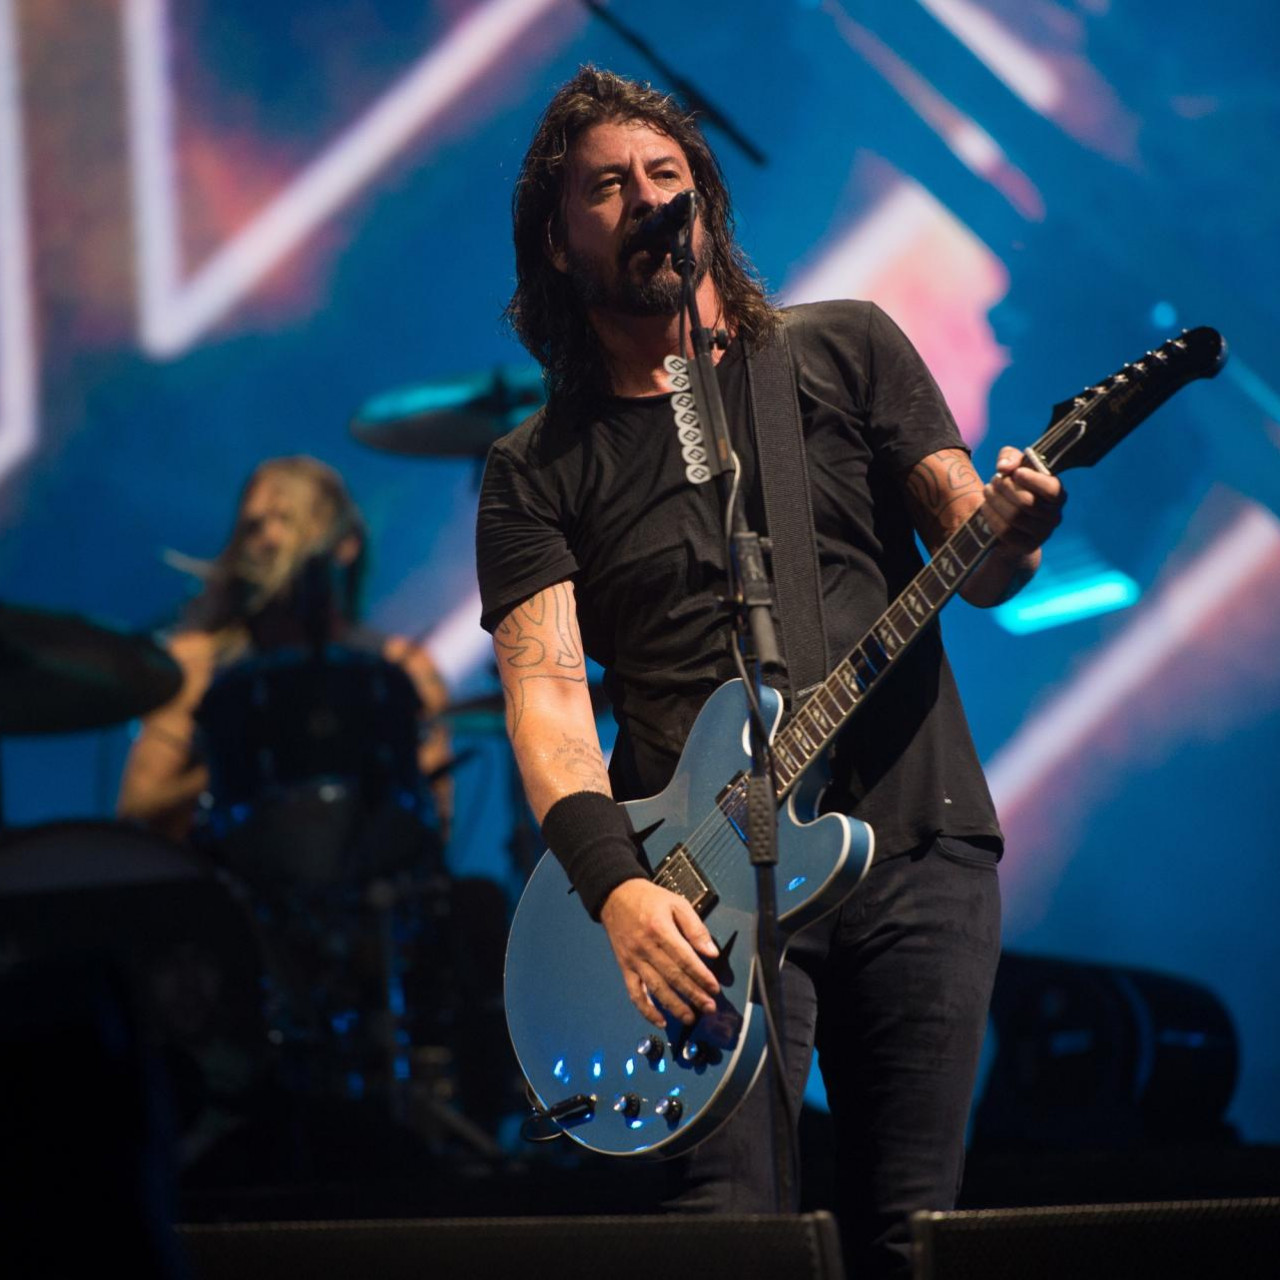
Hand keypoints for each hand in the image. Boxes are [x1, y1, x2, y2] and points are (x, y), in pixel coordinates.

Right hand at [599, 879, 720, 1028]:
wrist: (615, 897)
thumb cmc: (649, 899)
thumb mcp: (676, 903)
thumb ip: (695, 927)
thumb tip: (711, 952)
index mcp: (660, 929)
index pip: (684, 958)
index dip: (701, 975)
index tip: (715, 988)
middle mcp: (646, 948)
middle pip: (672, 976)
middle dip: (693, 994)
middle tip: (709, 1007)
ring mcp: (634, 960)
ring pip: (655, 988)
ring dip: (674, 1006)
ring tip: (690, 1018)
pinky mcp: (624, 968)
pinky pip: (634, 993)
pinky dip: (646, 1010)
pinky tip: (660, 1021)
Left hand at [983, 446, 1066, 556]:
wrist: (1009, 520)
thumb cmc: (1015, 487)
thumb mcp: (1013, 466)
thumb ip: (1010, 457)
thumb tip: (1004, 467)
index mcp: (1057, 496)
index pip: (1052, 490)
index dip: (1034, 480)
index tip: (1016, 473)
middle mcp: (1054, 517)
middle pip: (1027, 502)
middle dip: (1005, 488)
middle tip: (994, 480)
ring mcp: (1041, 534)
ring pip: (1014, 517)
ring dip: (995, 501)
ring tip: (987, 491)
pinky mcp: (1026, 546)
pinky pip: (1006, 532)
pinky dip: (992, 517)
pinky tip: (986, 507)